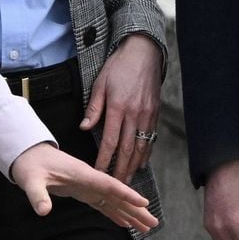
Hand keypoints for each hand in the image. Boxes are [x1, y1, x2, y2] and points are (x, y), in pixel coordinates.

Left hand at [10, 142, 157, 232]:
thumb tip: (43, 211)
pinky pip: (104, 205)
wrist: (29, 154)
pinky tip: (125, 223)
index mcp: (83, 175)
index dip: (127, 194)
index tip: (143, 202)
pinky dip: (115, 214)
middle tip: (153, 222)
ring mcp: (88, 186)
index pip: (109, 185)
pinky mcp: (83, 192)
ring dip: (130, 214)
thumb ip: (37, 195)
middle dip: (136, 209)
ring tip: (146, 227)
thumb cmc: (31, 165)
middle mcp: (90, 180)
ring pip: (114, 202)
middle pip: (118, 196)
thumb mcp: (31, 180)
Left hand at [81, 34, 162, 183]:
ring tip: (126, 181)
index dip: (104, 161)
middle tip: (113, 187)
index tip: (97, 174)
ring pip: (141, 147)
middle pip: (127, 150)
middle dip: (119, 171)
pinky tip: (140, 163)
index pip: (110, 141)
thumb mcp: (100, 83)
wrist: (143, 52)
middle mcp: (135, 114)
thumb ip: (93, 108)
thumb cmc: (119, 66)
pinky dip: (145, 153)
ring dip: (133, 166)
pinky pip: (150, 138)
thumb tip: (84, 128)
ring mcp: (147, 114)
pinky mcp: (155, 112)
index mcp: (118, 107)